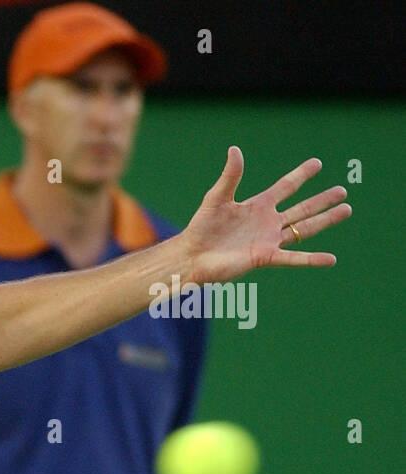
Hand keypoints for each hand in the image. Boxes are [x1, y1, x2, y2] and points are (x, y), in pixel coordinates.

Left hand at [181, 146, 350, 285]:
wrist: (191, 255)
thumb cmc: (200, 228)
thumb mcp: (216, 198)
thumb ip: (230, 176)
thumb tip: (235, 149)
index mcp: (257, 206)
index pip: (285, 187)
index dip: (301, 175)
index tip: (317, 163)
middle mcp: (267, 222)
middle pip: (301, 208)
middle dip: (322, 200)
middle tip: (343, 191)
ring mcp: (268, 240)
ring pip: (303, 229)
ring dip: (325, 220)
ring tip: (346, 210)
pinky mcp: (265, 257)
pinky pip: (293, 258)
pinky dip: (312, 259)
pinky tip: (331, 259)